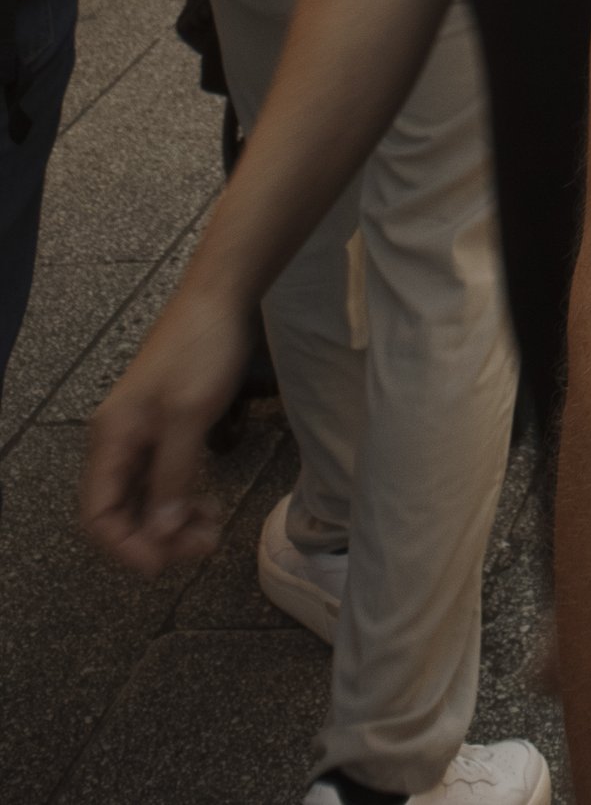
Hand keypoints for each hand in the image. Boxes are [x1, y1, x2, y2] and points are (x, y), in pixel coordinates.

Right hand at [81, 274, 255, 572]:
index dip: (125, 548)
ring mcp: (139, 434)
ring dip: (170, 522)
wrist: (220, 297)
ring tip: (210, 531)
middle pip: (119, 513)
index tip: (164, 565)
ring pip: (143, 498)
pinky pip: (160, 478)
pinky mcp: (162, 427)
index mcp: (111, 440)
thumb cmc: (201, 350)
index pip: (97, 515)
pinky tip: (205, 506)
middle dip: (154, 538)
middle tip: (202, 546)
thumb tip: (161, 533)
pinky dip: (179, 498)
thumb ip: (173, 476)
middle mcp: (117, 442)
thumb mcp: (189, 416)